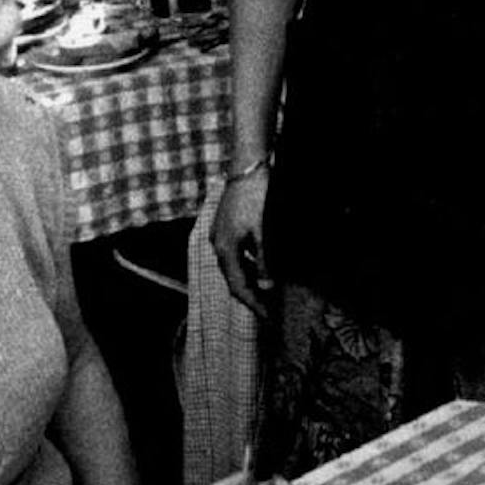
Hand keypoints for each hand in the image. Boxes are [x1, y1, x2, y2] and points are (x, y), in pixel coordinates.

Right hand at [211, 167, 269, 312]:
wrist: (247, 167)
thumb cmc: (256, 198)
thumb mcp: (263, 231)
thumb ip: (263, 260)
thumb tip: (267, 286)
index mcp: (225, 249)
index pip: (238, 287)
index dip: (253, 303)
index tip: (267, 317)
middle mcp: (217, 244)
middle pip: (232, 279)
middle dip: (249, 295)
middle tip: (267, 309)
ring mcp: (218, 234)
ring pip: (232, 266)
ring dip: (247, 279)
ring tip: (264, 291)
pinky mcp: (223, 226)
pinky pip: (233, 254)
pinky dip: (245, 264)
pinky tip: (258, 265)